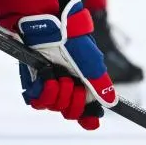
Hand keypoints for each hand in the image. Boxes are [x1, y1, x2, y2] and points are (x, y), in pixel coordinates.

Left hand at [16, 0, 117, 129]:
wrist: (47, 24)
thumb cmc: (71, 38)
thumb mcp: (91, 62)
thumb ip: (100, 84)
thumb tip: (112, 102)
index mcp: (83, 83)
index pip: (86, 110)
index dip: (88, 118)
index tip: (91, 120)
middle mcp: (66, 86)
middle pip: (71, 112)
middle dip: (74, 103)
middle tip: (74, 85)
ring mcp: (49, 85)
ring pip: (55, 107)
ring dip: (60, 95)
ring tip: (60, 77)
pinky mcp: (33, 82)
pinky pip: (38, 101)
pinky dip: (45, 92)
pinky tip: (49, 79)